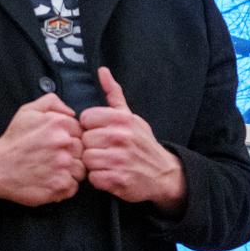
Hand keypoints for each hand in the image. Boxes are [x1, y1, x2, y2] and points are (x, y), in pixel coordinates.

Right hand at [0, 94, 83, 206]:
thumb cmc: (14, 140)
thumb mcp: (28, 111)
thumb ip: (52, 102)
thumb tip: (71, 112)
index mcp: (58, 123)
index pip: (80, 132)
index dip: (69, 139)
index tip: (54, 145)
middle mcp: (64, 143)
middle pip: (82, 151)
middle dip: (70, 155)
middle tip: (51, 158)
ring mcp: (64, 165)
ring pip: (81, 169)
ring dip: (69, 171)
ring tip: (50, 169)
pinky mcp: (61, 185)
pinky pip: (74, 186)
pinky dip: (63, 186)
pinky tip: (49, 180)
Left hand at [79, 67, 186, 213]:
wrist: (165, 174)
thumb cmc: (143, 144)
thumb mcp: (131, 117)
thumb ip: (114, 95)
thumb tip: (102, 70)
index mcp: (121, 119)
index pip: (86, 118)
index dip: (92, 128)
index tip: (102, 134)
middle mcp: (120, 137)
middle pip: (84, 140)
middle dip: (93, 147)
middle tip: (106, 151)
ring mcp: (120, 159)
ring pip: (87, 159)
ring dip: (94, 164)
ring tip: (107, 163)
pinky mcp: (118, 180)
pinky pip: (93, 178)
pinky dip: (100, 180)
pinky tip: (110, 175)